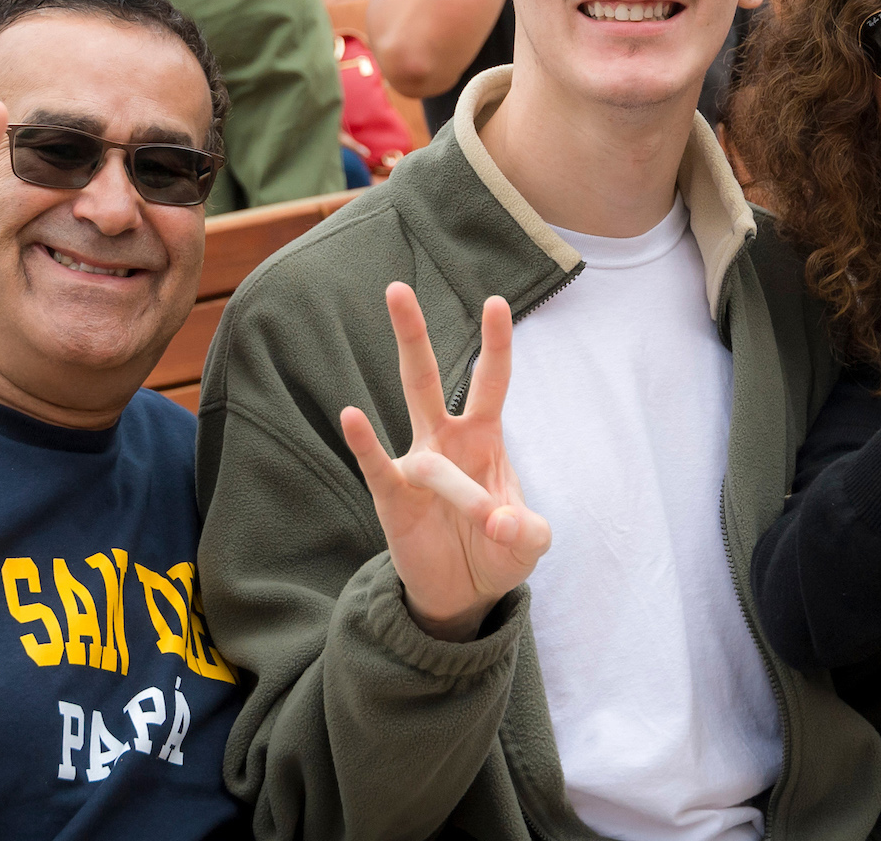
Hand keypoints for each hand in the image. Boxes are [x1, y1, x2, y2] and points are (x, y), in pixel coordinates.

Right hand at [338, 284, 550, 642]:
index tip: (495, 302)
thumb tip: (502, 523)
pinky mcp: (393, 498)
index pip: (490, 381)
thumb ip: (528, 531)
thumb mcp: (529, 542)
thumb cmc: (498, 549)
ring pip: (416, 432)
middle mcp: (445, 440)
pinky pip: (377, 465)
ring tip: (477, 496)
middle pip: (424, 378)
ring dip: (447, 457)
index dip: (494, 344)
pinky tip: (351, 417)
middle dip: (413, 335)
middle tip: (396, 288)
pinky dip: (366, 443)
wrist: (464, 592)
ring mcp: (415, 465)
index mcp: (483, 437)